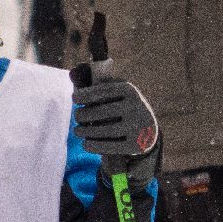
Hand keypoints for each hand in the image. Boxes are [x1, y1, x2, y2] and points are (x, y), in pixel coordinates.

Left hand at [70, 63, 160, 184]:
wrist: (149, 131)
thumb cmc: (124, 108)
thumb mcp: (117, 94)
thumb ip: (99, 85)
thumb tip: (73, 74)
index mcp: (130, 91)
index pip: (103, 91)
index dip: (86, 95)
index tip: (74, 98)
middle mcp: (136, 107)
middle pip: (101, 112)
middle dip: (83, 114)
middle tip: (77, 117)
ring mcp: (137, 127)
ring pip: (104, 131)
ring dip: (85, 131)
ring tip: (77, 131)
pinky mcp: (136, 146)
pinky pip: (110, 147)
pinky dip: (95, 146)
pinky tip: (85, 144)